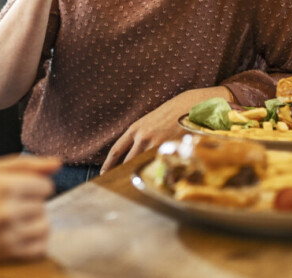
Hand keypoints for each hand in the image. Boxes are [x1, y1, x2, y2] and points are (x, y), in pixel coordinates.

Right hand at [0, 154, 60, 265]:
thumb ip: (25, 164)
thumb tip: (58, 164)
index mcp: (3, 186)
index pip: (45, 187)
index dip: (33, 185)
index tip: (17, 189)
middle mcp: (7, 212)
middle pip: (44, 207)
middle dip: (31, 204)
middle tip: (9, 204)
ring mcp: (6, 235)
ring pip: (44, 227)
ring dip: (35, 223)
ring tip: (15, 219)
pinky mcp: (3, 254)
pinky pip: (38, 249)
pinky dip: (35, 242)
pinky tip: (19, 235)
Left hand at [100, 87, 230, 172]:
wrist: (187, 105)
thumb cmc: (170, 114)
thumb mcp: (150, 122)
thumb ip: (141, 136)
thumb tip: (135, 154)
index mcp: (135, 129)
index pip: (117, 149)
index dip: (108, 163)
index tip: (103, 173)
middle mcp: (142, 137)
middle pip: (128, 162)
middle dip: (123, 173)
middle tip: (120, 185)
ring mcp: (155, 144)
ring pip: (144, 165)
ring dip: (142, 175)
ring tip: (140, 185)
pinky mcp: (169, 149)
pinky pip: (159, 165)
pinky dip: (158, 173)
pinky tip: (160, 179)